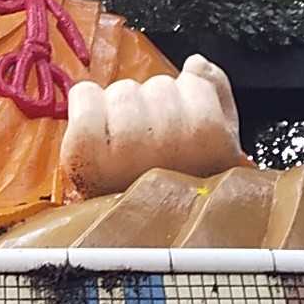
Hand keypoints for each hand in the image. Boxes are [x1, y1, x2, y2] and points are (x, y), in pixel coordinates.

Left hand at [58, 54, 246, 199]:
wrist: (133, 240)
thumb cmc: (176, 191)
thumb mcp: (220, 146)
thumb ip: (217, 94)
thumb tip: (196, 64)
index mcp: (212, 142)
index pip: (194, 79)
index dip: (185, 98)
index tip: (182, 129)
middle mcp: (172, 147)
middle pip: (157, 86)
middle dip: (153, 107)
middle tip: (151, 144)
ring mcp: (125, 150)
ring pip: (123, 90)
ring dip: (121, 110)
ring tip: (125, 145)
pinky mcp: (83, 151)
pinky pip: (85, 94)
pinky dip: (87, 105)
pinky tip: (97, 133)